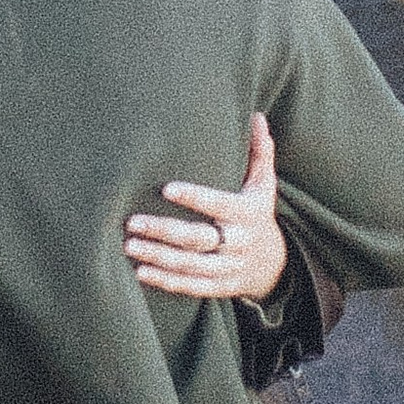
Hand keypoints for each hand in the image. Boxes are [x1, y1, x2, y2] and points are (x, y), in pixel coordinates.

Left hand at [125, 110, 287, 303]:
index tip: (166, 189)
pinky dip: (166, 281)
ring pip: (191, 265)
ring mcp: (229, 268)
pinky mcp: (219, 287)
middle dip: (164, 231)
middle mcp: (238, 242)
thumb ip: (259, 152)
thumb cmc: (257, 213)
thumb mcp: (264, 184)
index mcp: (247, 213)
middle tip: (132, 222)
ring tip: (130, 246)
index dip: (195, 198)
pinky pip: (191, 286)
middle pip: (199, 238)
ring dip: (159, 257)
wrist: (273, 263)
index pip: (218, 205)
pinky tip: (140, 272)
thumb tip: (256, 116)